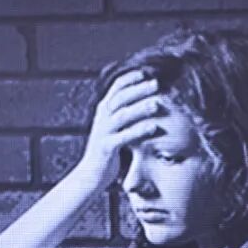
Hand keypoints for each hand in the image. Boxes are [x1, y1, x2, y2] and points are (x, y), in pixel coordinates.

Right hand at [76, 69, 165, 190]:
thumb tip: (148, 99)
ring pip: (121, 116)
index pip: (116, 88)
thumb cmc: (108, 151)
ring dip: (139, 108)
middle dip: (138, 89)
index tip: (147, 72)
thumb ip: (125, 114)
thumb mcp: (114, 128)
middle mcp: (101, 119)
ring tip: (156, 104)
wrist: (90, 175)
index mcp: (104, 111)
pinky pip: (123, 137)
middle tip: (156, 83)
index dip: (130, 78)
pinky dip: (139, 130)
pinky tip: (153, 127)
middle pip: (119, 98)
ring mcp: (103, 133)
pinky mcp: (106, 148)